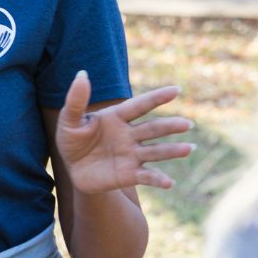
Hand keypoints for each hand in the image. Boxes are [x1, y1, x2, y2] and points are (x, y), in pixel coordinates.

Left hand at [53, 71, 192, 195]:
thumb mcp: (68, 120)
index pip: (140, 106)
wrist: (73, 169)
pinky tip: (170, 183)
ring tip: (189, 149)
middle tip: (187, 124)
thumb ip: (76, 100)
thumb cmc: (72, 140)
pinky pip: (147, 176)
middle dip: (170, 126)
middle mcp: (129, 135)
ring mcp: (131, 155)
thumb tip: (82, 74)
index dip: (157, 98)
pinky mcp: (129, 174)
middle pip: (153, 129)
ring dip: (172, 150)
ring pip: (155, 151)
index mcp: (117, 117)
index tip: (176, 91)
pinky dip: (158, 180)